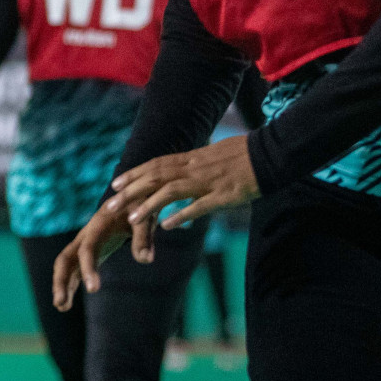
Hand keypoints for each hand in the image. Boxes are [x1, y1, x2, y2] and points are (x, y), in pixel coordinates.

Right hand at [51, 205, 135, 310]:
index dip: (88, 268)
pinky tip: (67, 303)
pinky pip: (75, 269)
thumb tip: (144, 260)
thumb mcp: (144, 218)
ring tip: (61, 307)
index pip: (87, 249)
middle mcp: (86, 235)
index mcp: (97, 226)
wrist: (133, 196)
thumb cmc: (140, 206)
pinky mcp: (90, 251)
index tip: (93, 290)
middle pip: (66, 257)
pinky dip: (70, 284)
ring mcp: (85, 244)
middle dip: (61, 280)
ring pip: (66, 265)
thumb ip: (144, 237)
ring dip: (62, 284)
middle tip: (62, 303)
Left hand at [104, 135, 260, 230]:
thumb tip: (182, 176)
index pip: (155, 165)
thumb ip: (195, 167)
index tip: (116, 184)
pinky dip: (181, 215)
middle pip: (155, 178)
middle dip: (130, 192)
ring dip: (148, 205)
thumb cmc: (243, 156)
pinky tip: (166, 226)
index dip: (134, 174)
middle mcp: (194, 169)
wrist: (270, 154)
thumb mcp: (212, 157)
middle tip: (110, 204)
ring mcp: (207, 182)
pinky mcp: (223, 195)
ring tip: (131, 219)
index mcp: (191, 159)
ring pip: (170, 191)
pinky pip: (198, 206)